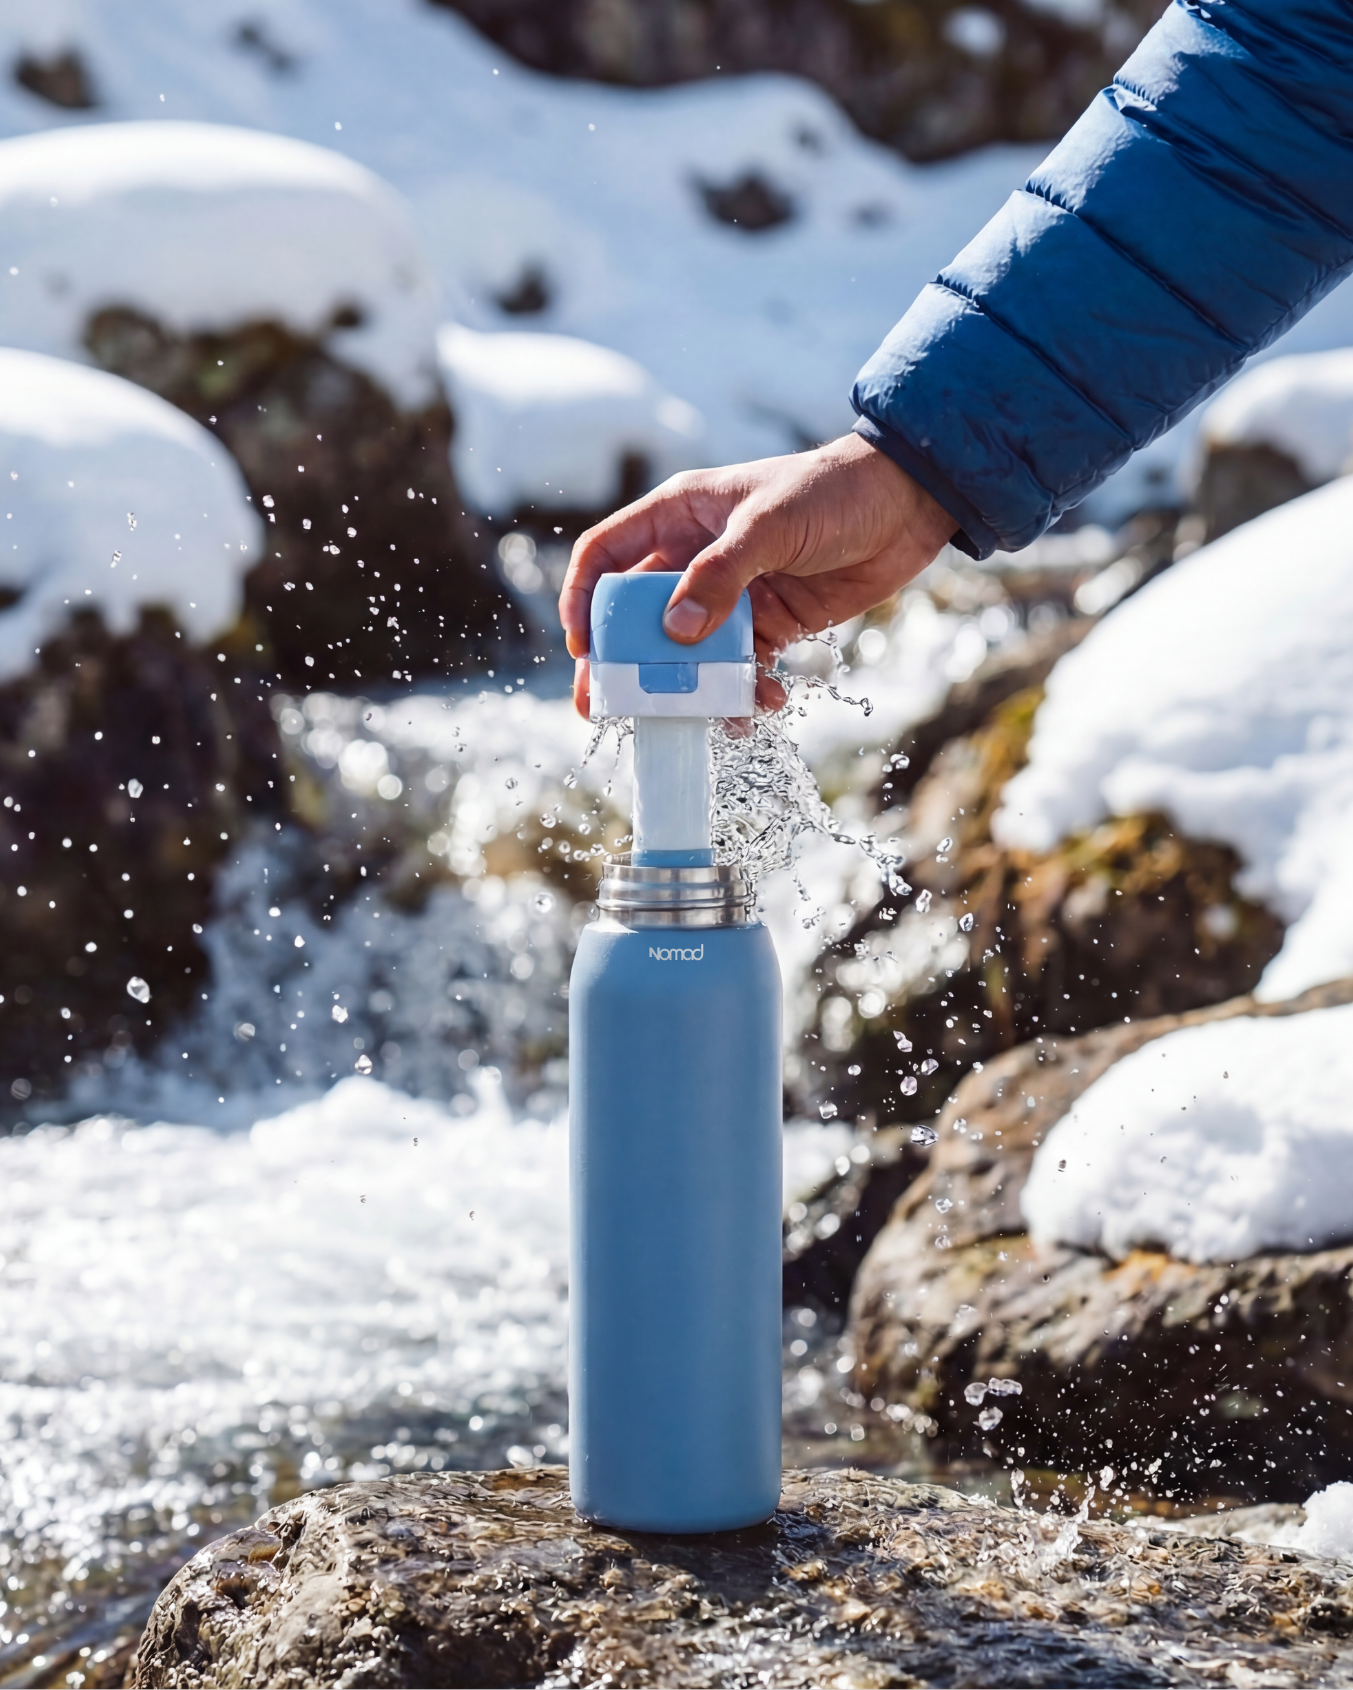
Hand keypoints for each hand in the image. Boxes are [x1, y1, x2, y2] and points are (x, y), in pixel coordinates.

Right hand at [559, 432, 956, 715]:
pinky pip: (739, 667)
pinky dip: (741, 691)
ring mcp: (731, 594)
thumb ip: (720, 576)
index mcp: (678, 516)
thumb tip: (674, 633)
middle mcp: (695, 556)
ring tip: (692, 719)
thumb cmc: (832, 490)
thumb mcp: (770, 525)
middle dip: (624, 664)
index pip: (606, 557)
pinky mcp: (769, 624)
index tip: (583, 648)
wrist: (907, 505)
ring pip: (688, 651)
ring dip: (688, 686)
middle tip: (608, 708)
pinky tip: (757, 706)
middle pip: (638, 617)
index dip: (584, 600)